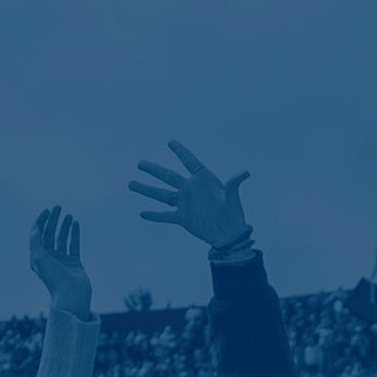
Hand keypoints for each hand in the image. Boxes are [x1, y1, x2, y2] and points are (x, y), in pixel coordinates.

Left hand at [28, 206, 91, 316]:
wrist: (71, 294)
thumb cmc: (53, 278)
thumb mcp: (39, 258)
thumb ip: (36, 242)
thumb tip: (35, 227)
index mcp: (37, 257)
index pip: (37, 235)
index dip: (41, 221)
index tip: (47, 211)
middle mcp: (49, 258)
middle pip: (49, 234)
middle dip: (53, 220)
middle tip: (58, 207)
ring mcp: (62, 260)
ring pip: (62, 238)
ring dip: (64, 226)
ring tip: (68, 215)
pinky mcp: (74, 262)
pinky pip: (73, 245)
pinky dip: (74, 234)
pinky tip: (75, 223)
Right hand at [129, 143, 253, 255]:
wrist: (228, 233)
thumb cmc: (233, 213)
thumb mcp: (232, 198)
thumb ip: (233, 184)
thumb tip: (245, 173)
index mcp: (203, 180)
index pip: (190, 162)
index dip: (181, 152)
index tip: (171, 142)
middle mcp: (191, 189)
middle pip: (168, 177)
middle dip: (154, 170)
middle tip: (140, 163)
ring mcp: (185, 203)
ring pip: (162, 195)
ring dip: (147, 189)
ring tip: (131, 183)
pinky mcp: (182, 218)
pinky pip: (165, 215)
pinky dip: (154, 215)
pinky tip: (143, 213)